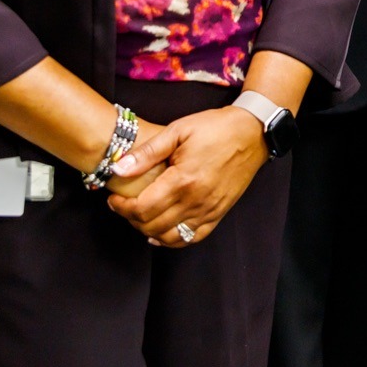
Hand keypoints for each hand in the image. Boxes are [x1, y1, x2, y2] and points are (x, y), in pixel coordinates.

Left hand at [107, 106, 268, 245]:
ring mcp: (209, 209)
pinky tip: (162, 232)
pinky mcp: (219, 213)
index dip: (121, 208)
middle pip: (152, 226)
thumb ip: (147, 153)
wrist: (253, 132)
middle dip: (131, 219)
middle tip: (123, 205)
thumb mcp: (179, 130)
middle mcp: (196, 200)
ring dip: (149, 231)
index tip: (113, 198)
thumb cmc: (216, 127)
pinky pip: (192, 238)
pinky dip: (173, 240)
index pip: (142, 208)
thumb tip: (118, 169)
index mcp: (183, 180)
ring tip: (141, 216)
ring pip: (170, 237)